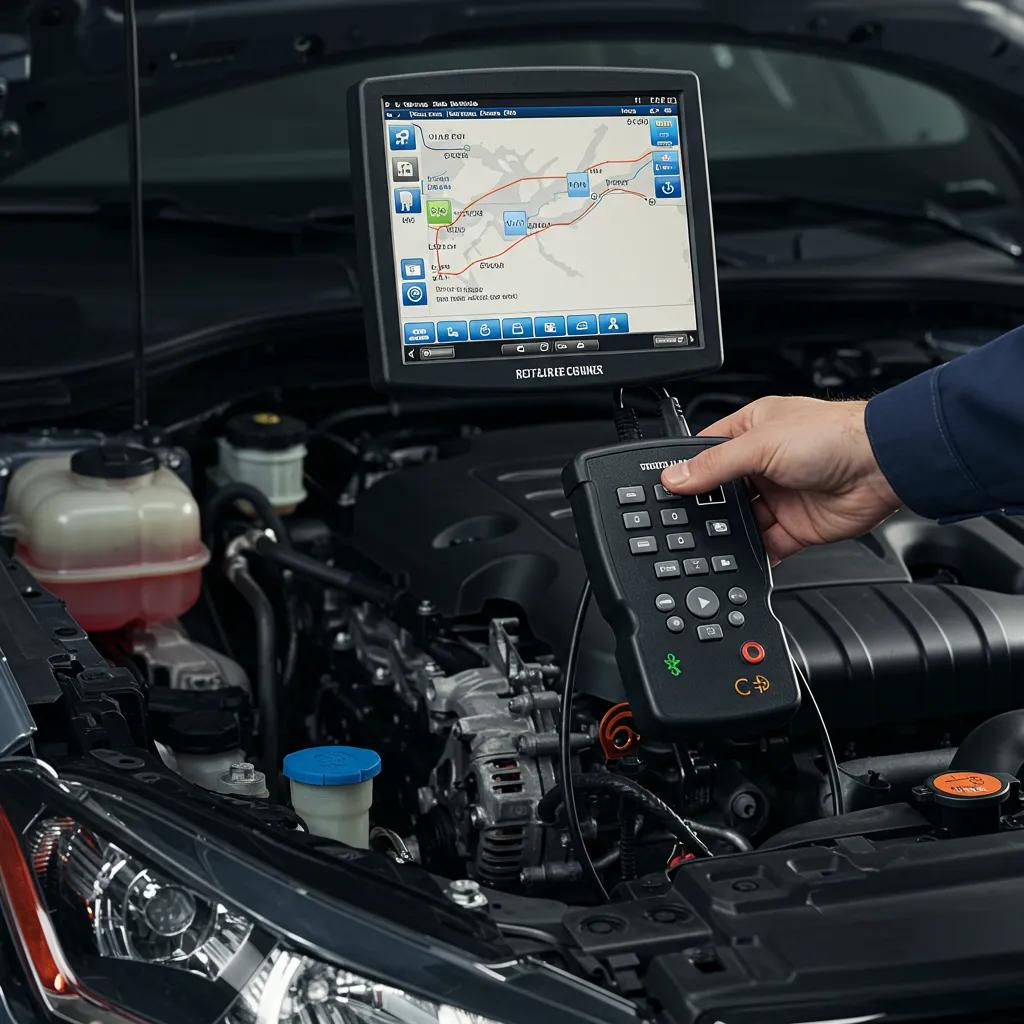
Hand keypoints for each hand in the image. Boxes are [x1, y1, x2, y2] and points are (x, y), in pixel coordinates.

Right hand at [661, 397, 901, 563]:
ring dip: (728, 531)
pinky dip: (752, 554)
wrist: (883, 467)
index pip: (708, 451)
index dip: (688, 470)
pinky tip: (739, 557)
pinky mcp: (794, 527)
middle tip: (684, 521)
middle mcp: (764, 463)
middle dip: (706, 507)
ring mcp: (779, 496)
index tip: (666, 489)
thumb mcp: (760, 445)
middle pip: (722, 491)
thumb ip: (715, 466)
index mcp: (752, 431)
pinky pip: (765, 545)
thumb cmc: (834, 437)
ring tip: (709, 541)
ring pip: (740, 521)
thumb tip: (675, 478)